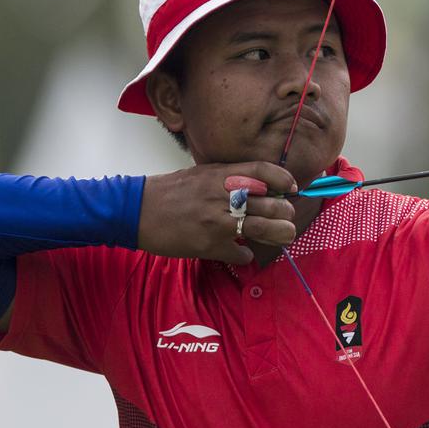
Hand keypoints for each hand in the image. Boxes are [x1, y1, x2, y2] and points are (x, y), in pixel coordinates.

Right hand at [138, 162, 298, 264]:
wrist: (136, 210)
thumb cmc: (171, 191)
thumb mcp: (203, 174)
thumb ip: (232, 178)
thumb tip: (264, 187)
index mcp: (222, 175)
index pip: (264, 172)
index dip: (284, 180)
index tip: (292, 188)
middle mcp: (223, 196)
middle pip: (273, 205)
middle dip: (286, 213)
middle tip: (286, 218)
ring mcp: (217, 222)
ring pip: (264, 229)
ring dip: (280, 235)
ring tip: (283, 236)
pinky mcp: (209, 245)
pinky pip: (241, 253)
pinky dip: (245, 255)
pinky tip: (242, 251)